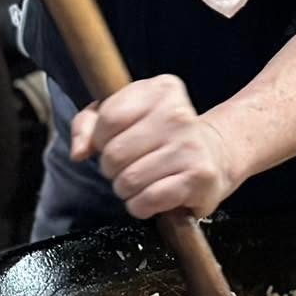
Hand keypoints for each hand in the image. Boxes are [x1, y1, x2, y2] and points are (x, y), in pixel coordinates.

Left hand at [68, 75, 242, 219]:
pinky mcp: (199, 177)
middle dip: (113, 168)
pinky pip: (147, 200)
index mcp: (161, 89)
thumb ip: (90, 124)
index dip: (102, 139)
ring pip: (128, 181)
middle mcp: (179, 114)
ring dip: (127, 189)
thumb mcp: (125, 116)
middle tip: (131, 166)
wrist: (216, 156)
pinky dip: (141, 206)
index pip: (108, 118)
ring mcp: (191, 146)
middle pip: (114, 154)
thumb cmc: (160, 136)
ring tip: (143, 181)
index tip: (118, 141)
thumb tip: (79, 151)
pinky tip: (153, 197)